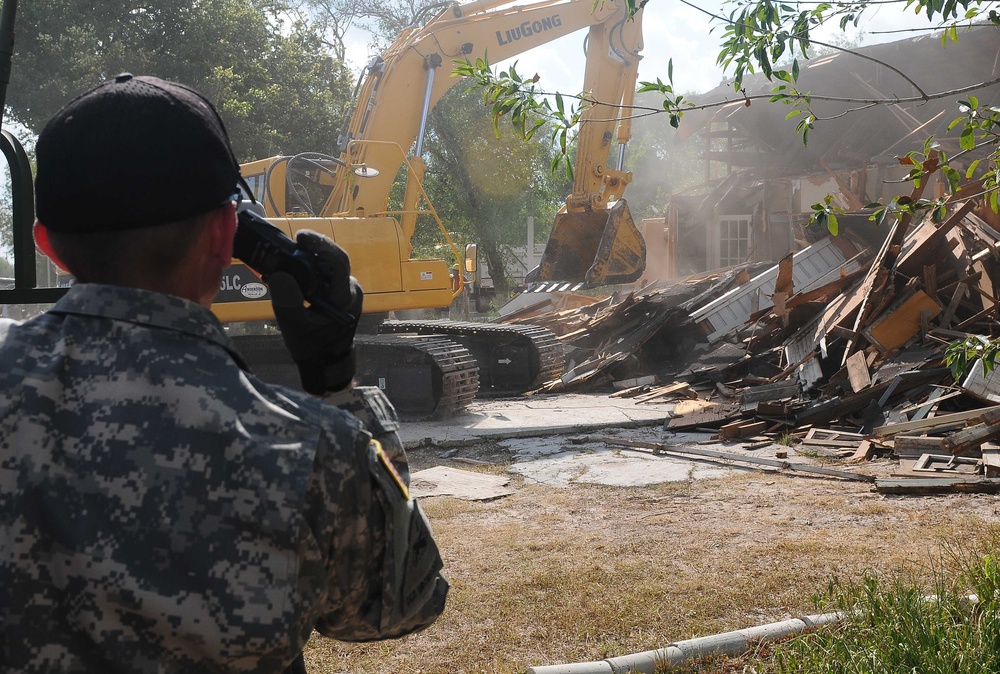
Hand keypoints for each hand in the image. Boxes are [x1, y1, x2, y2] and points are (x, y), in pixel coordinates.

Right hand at [267, 230, 362, 393]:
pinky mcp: (339, 292)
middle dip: (315, 247)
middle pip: (335, 259)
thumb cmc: (311, 345)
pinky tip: (296, 264)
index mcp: (345, 297)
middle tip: (295, 240)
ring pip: (330, 265)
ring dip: (312, 256)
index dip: (321, 246)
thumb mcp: (293, 326)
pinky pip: (326, 273)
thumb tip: (278, 274)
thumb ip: (288, 301)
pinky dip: (312, 267)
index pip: (338, 263)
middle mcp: (351, 290)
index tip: (301, 238)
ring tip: (291, 250)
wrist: (324, 361)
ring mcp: (347, 290)